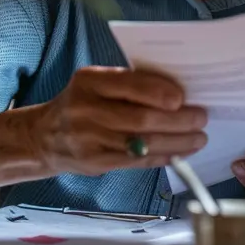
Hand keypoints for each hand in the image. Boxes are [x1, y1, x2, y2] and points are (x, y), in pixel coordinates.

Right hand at [34, 66, 206, 175]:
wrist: (44, 136)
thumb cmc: (81, 103)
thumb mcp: (94, 83)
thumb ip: (128, 84)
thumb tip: (176, 91)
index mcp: (89, 81)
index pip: (130, 85)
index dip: (160, 92)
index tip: (183, 97)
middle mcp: (86, 109)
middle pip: (141, 118)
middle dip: (178, 120)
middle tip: (201, 118)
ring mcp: (89, 139)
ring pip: (142, 143)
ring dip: (177, 142)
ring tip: (199, 138)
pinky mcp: (95, 163)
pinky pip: (136, 162)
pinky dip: (162, 157)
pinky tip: (180, 153)